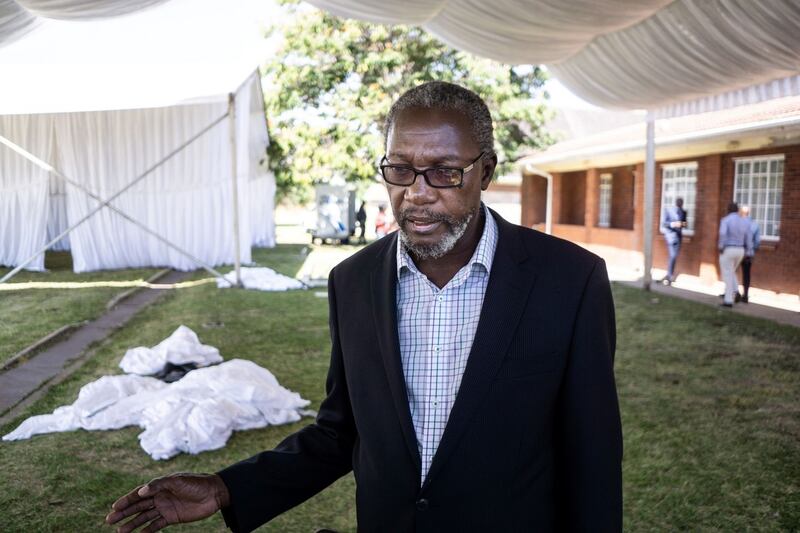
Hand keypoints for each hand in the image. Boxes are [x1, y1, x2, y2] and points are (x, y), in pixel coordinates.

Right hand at [106, 473, 229, 532]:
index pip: (139, 494)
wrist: (214, 493)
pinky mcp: (172, 517)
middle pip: (138, 506)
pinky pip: (156, 525)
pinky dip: (146, 530)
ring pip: (144, 517)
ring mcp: (165, 507)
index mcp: (160, 485)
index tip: (114, 507)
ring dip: (132, 524)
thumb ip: (159, 485)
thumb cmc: (196, 483)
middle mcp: (160, 496)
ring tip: (119, 532)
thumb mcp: (177, 481)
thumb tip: (141, 492)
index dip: (126, 500)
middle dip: (124, 513)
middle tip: (109, 520)